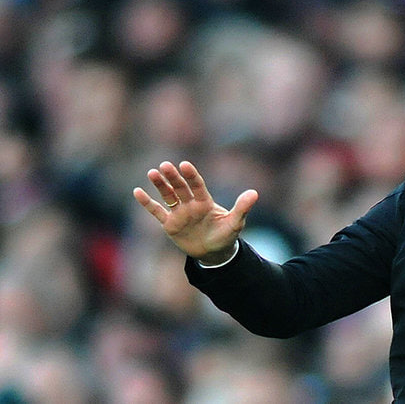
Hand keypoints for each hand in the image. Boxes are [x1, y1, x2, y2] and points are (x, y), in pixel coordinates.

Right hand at [133, 161, 257, 264]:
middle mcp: (191, 204)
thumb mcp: (236, 223)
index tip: (185, 165)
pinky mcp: (170, 224)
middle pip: (180, 187)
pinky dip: (147, 203)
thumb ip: (242, 208)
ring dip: (160, 185)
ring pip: (168, 196)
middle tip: (165, 165)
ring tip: (152, 172)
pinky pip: (157, 211)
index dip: (191, 176)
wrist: (214, 252)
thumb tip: (254, 193)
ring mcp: (179, 213)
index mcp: (205, 202)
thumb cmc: (226, 235)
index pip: (197, 185)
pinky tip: (137, 191)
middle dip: (173, 177)